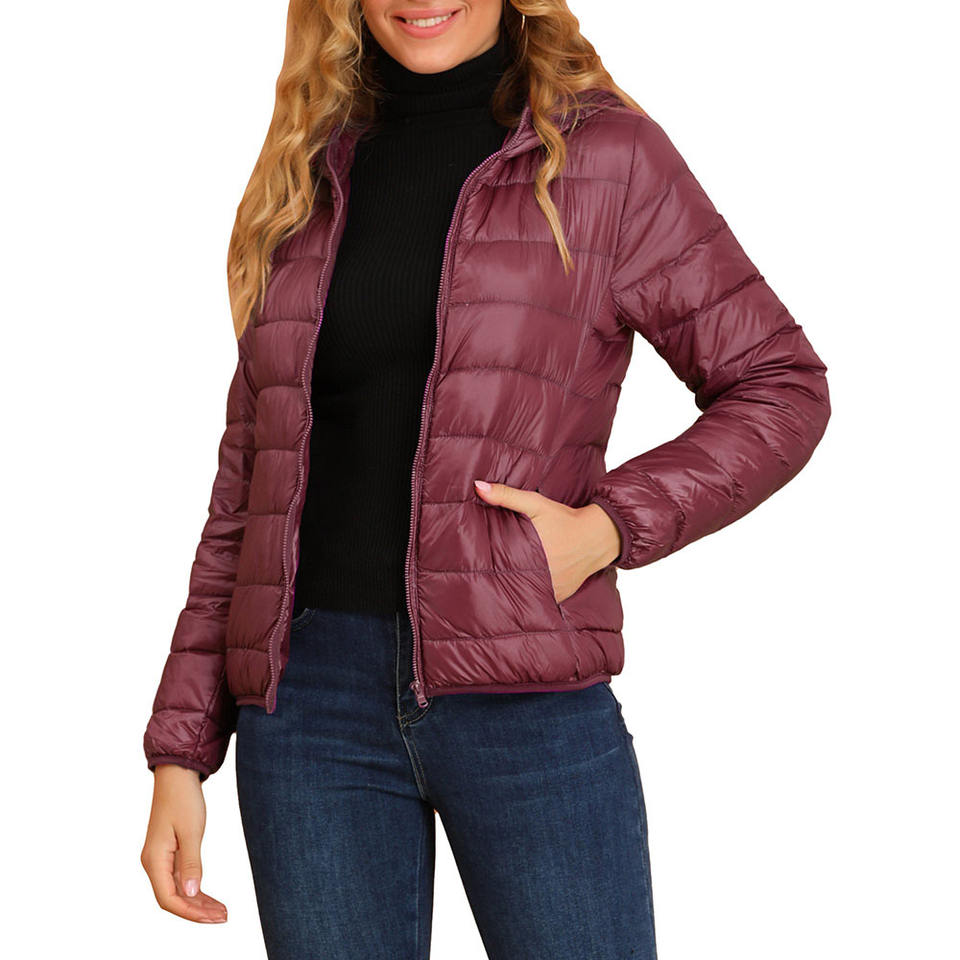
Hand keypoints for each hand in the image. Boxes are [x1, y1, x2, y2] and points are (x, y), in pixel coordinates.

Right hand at [141, 764, 227, 923]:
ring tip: (221, 912)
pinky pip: (181, 879)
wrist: (177, 776)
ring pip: (178, 891)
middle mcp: (154, 863)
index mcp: (154, 860)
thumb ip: (192, 863)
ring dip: (198, 903)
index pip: (169, 899)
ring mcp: (160, 859)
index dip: (191, 912)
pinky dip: (196, 889)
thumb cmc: (183, 799)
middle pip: (173, 899)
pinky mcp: (169, 853)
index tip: (213, 917)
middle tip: (223, 917)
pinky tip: (210, 898)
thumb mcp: (192, 831)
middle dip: (197, 911)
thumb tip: (192, 894)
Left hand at [474, 479, 621, 602]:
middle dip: (499, 581)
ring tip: (497, 592)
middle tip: (482, 580)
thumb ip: (506, 496)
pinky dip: (533, 597)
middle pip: (512, 582)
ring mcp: (552, 588)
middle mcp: (542, 575)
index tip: (474, 567)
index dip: (486, 567)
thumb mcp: (535, 503)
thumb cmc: (564, 518)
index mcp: (531, 554)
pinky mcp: (561, 595)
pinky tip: (520, 597)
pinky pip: (542, 600)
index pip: (500, 566)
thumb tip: (478, 487)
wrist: (597, 535)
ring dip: (515, 591)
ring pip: (526, 594)